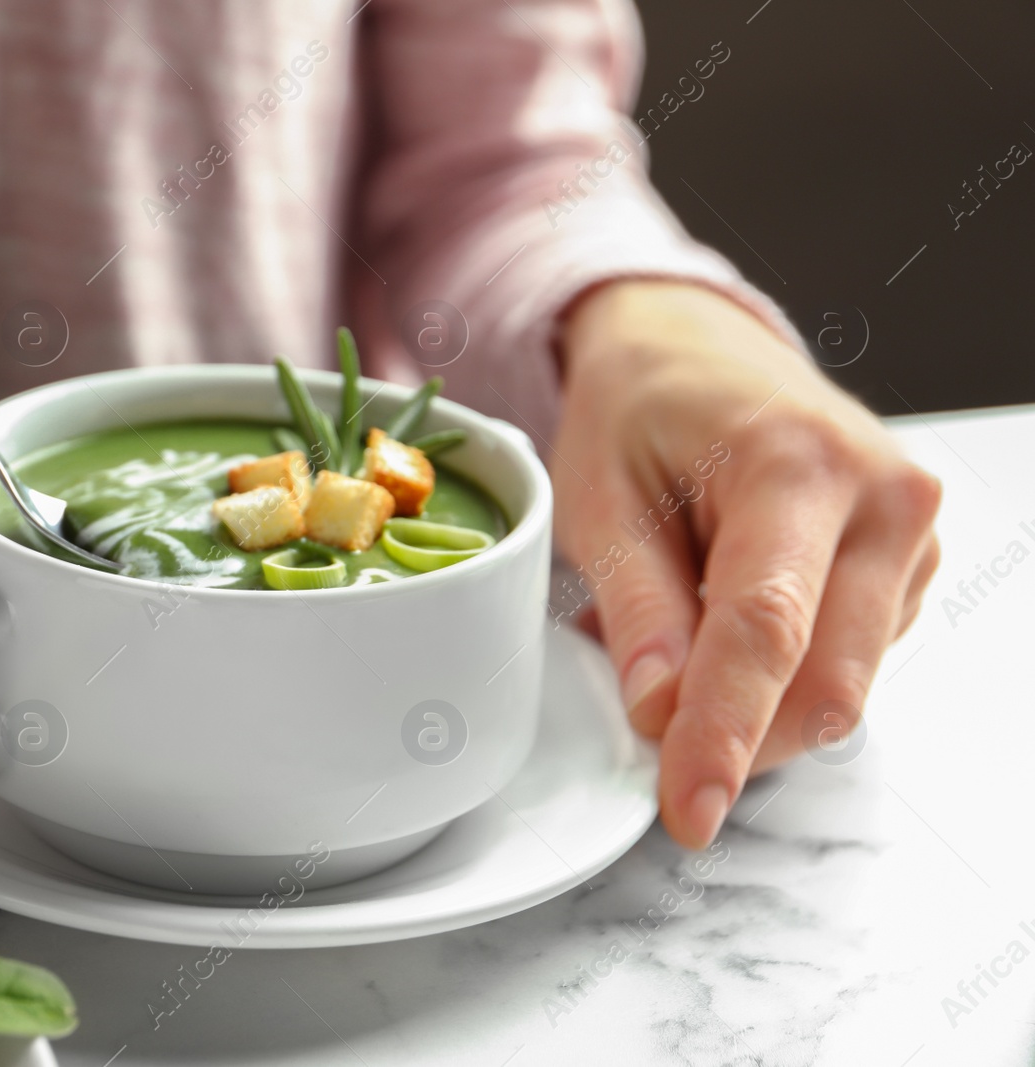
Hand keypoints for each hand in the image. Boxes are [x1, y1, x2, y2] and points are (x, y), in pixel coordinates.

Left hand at [553, 281, 940, 847]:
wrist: (695, 352)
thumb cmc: (639, 413)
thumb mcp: (602, 499)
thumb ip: (638, 607)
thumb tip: (660, 715)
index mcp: (797, 463)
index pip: (767, 630)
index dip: (724, 733)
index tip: (688, 810)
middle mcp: (884, 497)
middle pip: (826, 679)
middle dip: (740, 739)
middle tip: (654, 742)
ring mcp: (913, 533)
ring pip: (844, 685)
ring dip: (756, 707)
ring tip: (679, 637)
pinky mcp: (909, 569)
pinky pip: (848, 663)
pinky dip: (780, 678)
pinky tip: (726, 626)